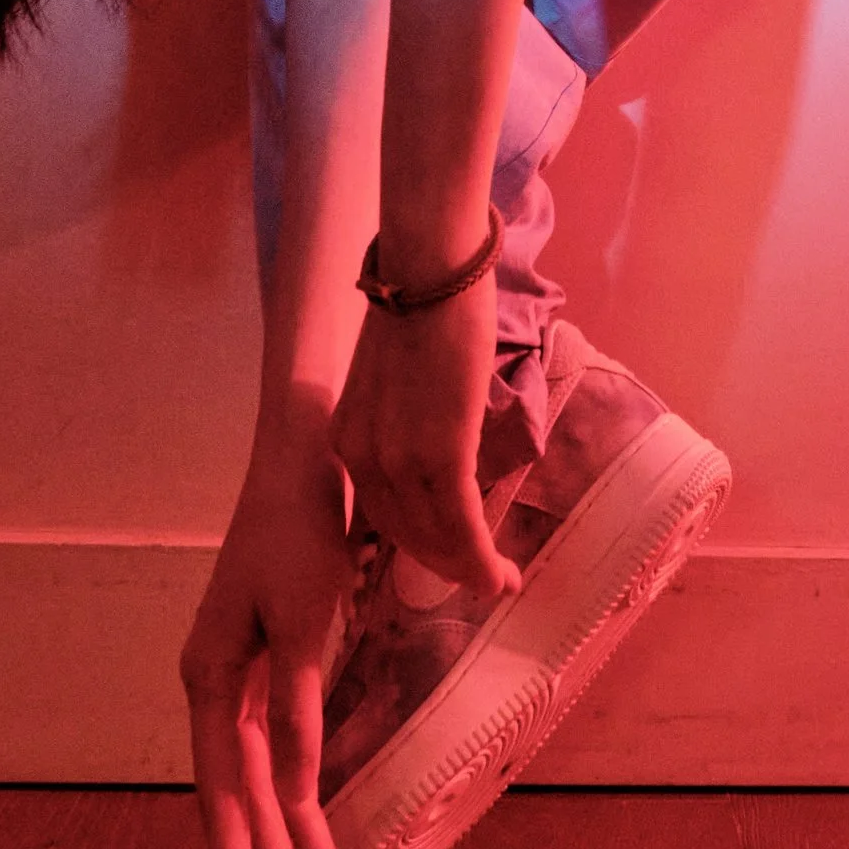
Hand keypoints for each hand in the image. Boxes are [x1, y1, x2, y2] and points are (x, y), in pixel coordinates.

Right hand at [180, 429, 359, 848]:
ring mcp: (234, 675)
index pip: (223, 793)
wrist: (298, 465)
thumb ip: (298, 713)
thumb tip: (292, 792)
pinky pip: (270, 745)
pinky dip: (290, 785)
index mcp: (209, 679)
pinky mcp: (262, 662)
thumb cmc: (298, 536)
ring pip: (254, 774)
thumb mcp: (302, 625)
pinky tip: (305, 818)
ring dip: (279, 831)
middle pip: (234, 793)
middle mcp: (212, 685)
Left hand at [334, 273, 519, 605]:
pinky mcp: (440, 454)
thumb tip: (435, 434)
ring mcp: (399, 459)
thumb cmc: (425, 307)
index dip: (419, 543)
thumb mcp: (397, 379)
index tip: (450, 557)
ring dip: (469, 569)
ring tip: (500, 581)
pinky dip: (480, 557)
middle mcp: (362, 458)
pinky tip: (500, 573)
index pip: (382, 512)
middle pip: (406, 535)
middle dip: (445, 566)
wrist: (430, 267)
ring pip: (435, 537)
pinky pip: (461, 524)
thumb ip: (405, 419)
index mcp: (348, 440)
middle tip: (484, 580)